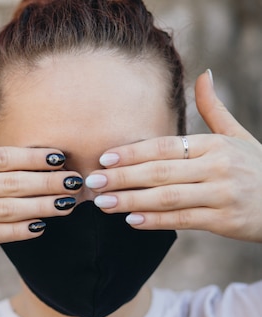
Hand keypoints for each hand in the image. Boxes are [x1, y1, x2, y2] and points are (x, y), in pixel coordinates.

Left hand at [85, 70, 261, 241]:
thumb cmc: (257, 168)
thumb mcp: (238, 136)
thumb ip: (214, 110)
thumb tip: (204, 74)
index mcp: (215, 144)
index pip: (165, 146)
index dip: (132, 152)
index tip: (104, 158)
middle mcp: (218, 166)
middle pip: (160, 171)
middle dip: (122, 177)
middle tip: (92, 181)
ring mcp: (222, 194)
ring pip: (167, 197)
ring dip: (130, 200)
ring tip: (103, 202)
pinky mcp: (225, 220)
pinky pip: (183, 219)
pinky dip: (155, 221)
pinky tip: (130, 220)